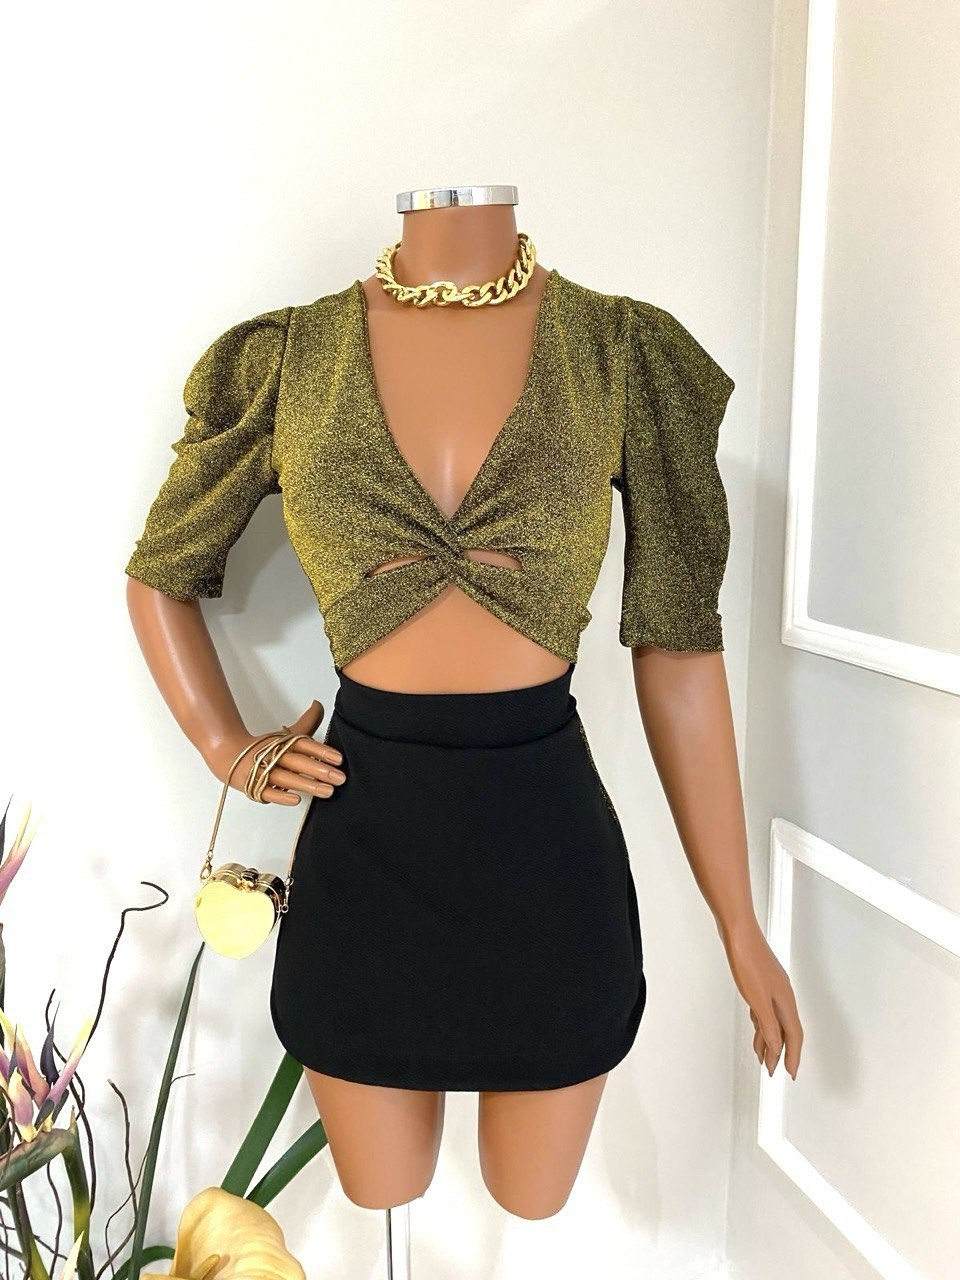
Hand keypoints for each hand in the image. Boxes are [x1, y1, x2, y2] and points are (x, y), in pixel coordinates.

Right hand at [210, 700, 346, 805]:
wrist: (229, 755)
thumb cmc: (264, 747)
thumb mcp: (286, 734)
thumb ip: (307, 722)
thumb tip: (319, 704)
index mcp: (282, 742)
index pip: (303, 744)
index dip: (321, 750)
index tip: (339, 759)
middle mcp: (274, 756)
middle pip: (298, 761)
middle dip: (319, 769)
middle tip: (340, 778)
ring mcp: (263, 772)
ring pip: (287, 778)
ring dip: (307, 784)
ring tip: (328, 791)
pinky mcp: (254, 787)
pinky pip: (268, 792)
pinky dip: (281, 796)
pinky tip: (297, 799)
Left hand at [718, 918, 802, 1078]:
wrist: (738, 932)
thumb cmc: (748, 959)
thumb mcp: (757, 1000)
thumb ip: (768, 1025)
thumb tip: (777, 1048)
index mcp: (786, 1001)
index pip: (794, 1036)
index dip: (793, 1057)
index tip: (790, 1074)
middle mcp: (782, 995)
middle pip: (786, 1030)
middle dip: (781, 1052)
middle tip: (774, 1070)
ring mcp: (772, 987)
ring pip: (774, 1020)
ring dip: (769, 1040)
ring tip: (762, 1057)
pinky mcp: (760, 981)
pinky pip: (765, 1010)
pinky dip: (761, 1023)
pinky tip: (757, 1027)